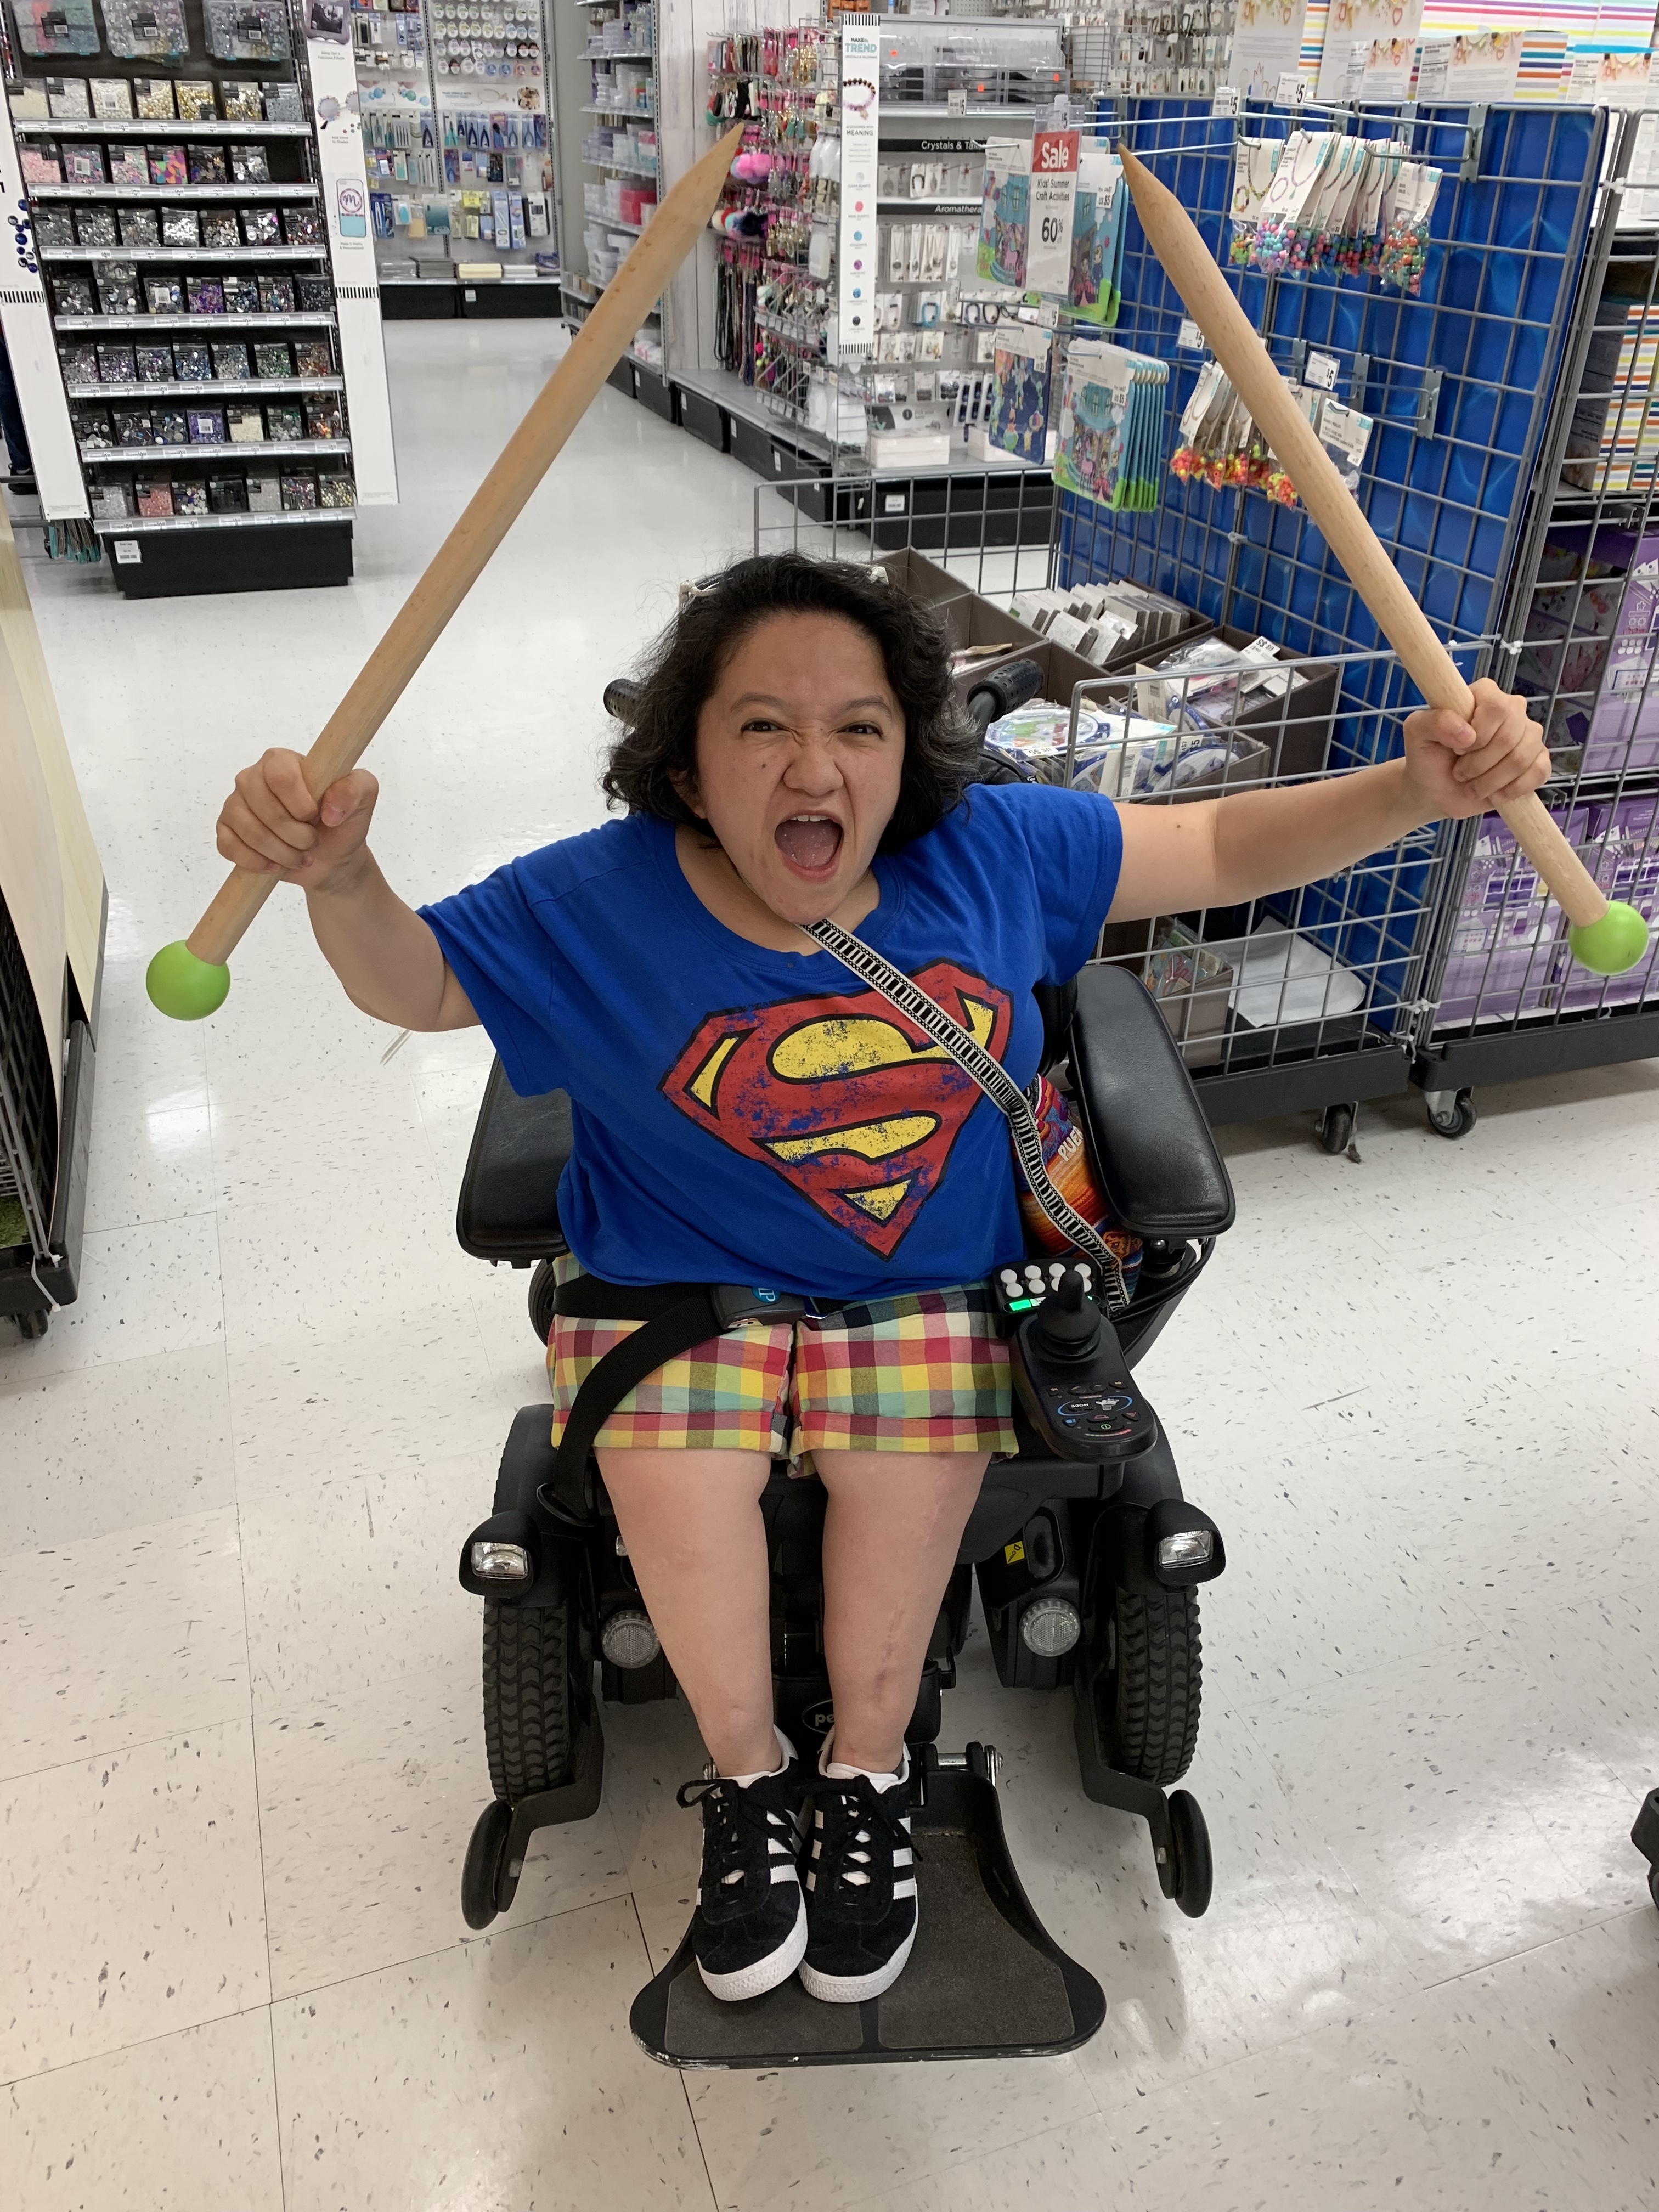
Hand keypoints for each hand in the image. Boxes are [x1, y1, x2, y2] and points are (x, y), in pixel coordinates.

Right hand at [215, 750, 378, 890]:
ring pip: (249, 831)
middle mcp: (253, 778)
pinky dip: (256, 862)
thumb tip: (330, 809)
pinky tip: (276, 865)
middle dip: (295, 835)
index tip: (317, 817)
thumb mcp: (364, 798)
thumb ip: (356, 789)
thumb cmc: (342, 821)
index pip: (279, 775)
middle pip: (263, 807)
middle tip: (312, 841)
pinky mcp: (227, 830)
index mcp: (281, 761)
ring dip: (281, 853)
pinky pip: (228, 846)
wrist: (331, 856)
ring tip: (300, 856)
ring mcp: (236, 804)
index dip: (300, 804)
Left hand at [1401, 679, 1548, 819]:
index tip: (1456, 749)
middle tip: (1460, 772)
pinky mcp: (1537, 761)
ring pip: (1522, 758)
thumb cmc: (1427, 755)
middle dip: (1479, 764)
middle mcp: (1512, 709)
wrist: (1435, 789)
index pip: (1496, 707)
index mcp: (1485, 694)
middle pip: (1509, 736)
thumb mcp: (1417, 733)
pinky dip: (1513, 790)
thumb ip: (1433, 721)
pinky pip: (1539, 772)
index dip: (1477, 735)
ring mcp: (1528, 735)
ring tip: (1473, 785)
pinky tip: (1495, 794)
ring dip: (1490, 781)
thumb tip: (1467, 734)